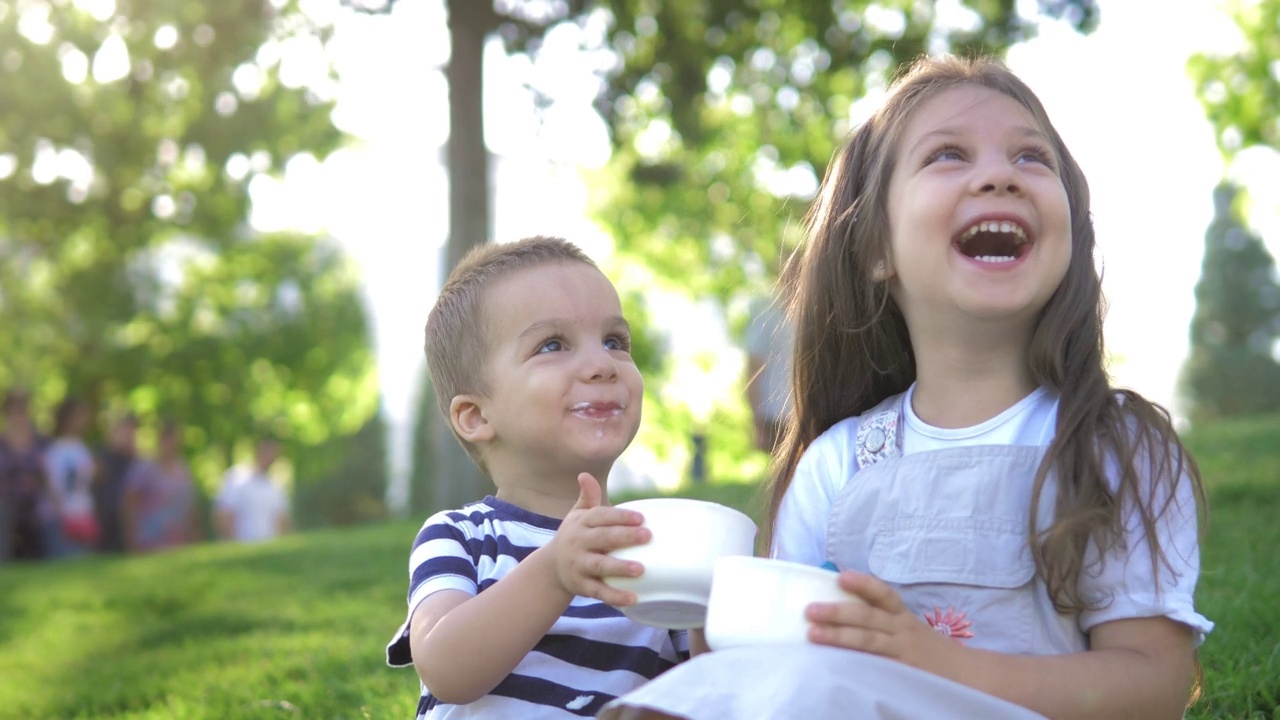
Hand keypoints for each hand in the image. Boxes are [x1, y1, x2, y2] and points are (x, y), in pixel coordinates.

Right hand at [547, 473, 650, 606]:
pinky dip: (615, 596)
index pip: (601, 517)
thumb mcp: (577, 516)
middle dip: (625, 537)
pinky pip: (599, 592)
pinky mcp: (581, 586)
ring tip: (641, 569)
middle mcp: (578, 543)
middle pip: (603, 538)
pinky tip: (633, 598)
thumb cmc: (574, 536)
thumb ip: (587, 497)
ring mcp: (579, 565)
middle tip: (648, 536)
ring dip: (620, 567)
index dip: (620, 516)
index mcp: (581, 523)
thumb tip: (585, 474)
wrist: (551, 568)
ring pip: (600, 566)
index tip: (641, 517)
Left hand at [804, 570, 956, 672]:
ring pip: (869, 642)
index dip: (864, 584)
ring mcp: (904, 654)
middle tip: (810, 610)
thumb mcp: (910, 630)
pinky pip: (878, 669)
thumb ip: (884, 620)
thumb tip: (841, 610)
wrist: (969, 674)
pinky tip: (837, 665)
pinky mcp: (905, 676)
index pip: (885, 595)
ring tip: (813, 634)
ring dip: (839, 637)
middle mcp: (903, 631)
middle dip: (838, 613)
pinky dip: (858, 666)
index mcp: (903, 617)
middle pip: (869, 618)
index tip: (841, 576)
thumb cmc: (930, 650)